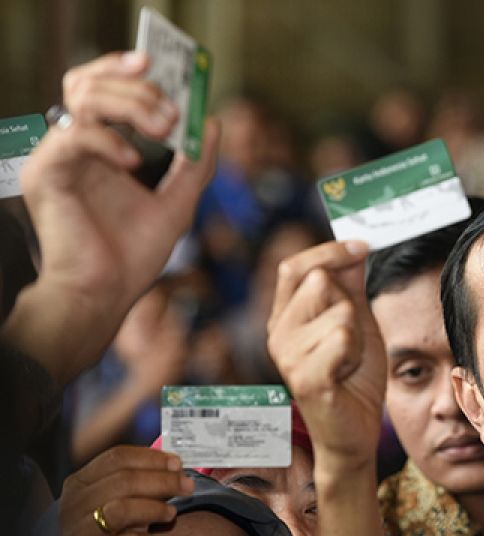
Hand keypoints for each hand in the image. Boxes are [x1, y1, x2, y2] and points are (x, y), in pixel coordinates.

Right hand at [6, 51, 217, 384]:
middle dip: (135, 85)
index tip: (163, 65)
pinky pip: (73, 136)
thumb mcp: (178, 204)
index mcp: (100, 148)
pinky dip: (108, 141)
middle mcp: (74, 146)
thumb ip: (195, 165)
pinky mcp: (45, 174)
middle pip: (89, 83)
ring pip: (81, 97)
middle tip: (170, 105)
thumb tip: (212, 122)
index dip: (129, 72)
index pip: (105, 89)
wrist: (107, 295)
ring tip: (162, 127)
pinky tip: (131, 161)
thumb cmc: (133, 256)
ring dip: (129, 105)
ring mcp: (57, 158)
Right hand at [52, 446, 193, 535]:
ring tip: (170, 513)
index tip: (177, 463)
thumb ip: (137, 484)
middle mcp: (74, 506)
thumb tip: (175, 467)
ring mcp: (80, 534)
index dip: (152, 458)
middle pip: (125, 480)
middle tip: (187, 486)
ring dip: (155, 508)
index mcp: (79, 484)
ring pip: (123, 509)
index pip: (117, 457)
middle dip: (164, 480)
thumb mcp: (113, 503)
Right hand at [266, 240, 384, 473]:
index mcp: (284, 317)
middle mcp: (278, 334)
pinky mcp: (305, 377)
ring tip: (349, 360)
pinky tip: (347, 373)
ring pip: (340, 311)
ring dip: (358, 334)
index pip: (295, 266)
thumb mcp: (356, 323)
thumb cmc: (354, 379)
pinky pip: (342, 336)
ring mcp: (288, 356)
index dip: (329, 251)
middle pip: (320, 282)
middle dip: (350, 304)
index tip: (362, 245)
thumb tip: (355, 245)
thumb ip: (350, 286)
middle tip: (351, 341)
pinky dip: (356, 352)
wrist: (354, 432)